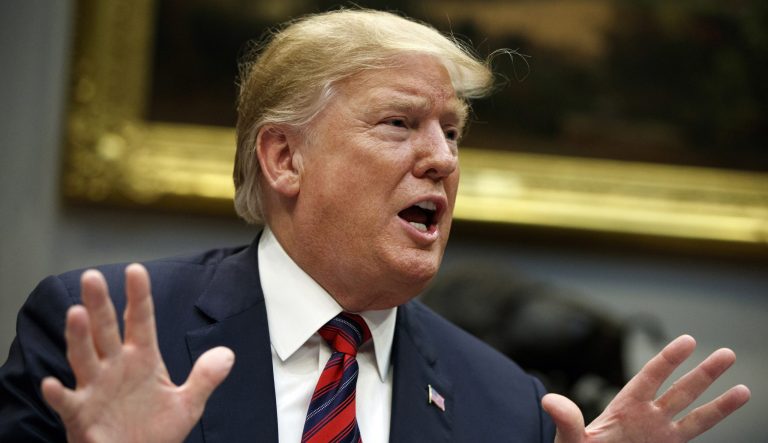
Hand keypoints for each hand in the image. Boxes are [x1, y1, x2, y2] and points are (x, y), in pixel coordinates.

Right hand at [40, 264, 234, 442]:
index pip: (141, 320)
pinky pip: (67, 403)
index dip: (139, 296)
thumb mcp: (187, 404)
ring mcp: (96, 389)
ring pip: (84, 357)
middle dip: (99, 304)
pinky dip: (58, 395)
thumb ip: (205, 378)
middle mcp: (115, 368)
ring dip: (79, 337)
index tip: (136, 270)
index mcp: (142, 359)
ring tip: (76, 313)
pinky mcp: (81, 416)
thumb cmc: (155, 432)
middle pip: (105, 330)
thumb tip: (227, 354)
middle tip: (93, 277)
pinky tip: (52, 384)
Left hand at [542, 335, 749, 442]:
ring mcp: (660, 436)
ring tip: (744, 387)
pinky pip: (696, 438)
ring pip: (695, 415)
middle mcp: (648, 418)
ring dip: (719, 403)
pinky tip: (730, 411)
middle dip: (703, 373)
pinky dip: (714, 426)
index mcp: (625, 407)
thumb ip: (566, 420)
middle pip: (680, 391)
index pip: (650, 377)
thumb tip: (548, 400)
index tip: (688, 340)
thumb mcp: (571, 438)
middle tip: (727, 352)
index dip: (668, 359)